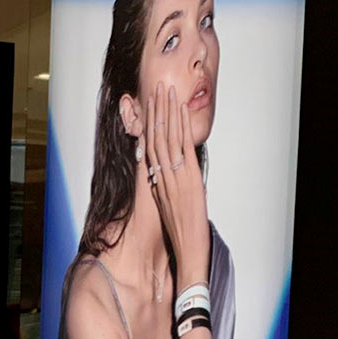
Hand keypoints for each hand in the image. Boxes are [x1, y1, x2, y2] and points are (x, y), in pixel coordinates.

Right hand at [145, 83, 209, 286]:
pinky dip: (180, 127)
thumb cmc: (181, 232)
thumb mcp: (169, 206)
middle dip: (155, 112)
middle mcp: (162, 177)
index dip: (148, 126)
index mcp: (157, 184)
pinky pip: (182, 147)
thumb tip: (163, 176)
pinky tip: (180, 110)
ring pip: (167, 138)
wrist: (187, 250)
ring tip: (167, 90)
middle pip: (156, 138)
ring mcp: (175, 176)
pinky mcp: (188, 179)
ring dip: (167, 112)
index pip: (149, 149)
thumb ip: (165, 188)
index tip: (148, 107)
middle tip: (156, 88)